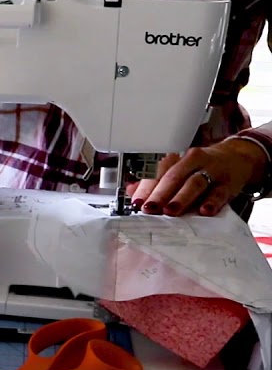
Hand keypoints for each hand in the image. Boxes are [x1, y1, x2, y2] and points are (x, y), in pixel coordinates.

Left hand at [131, 140, 266, 216]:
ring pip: (195, 183)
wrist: (238, 158)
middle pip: (174, 177)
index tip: (137, 201)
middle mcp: (194, 162)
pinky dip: (211, 202)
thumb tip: (131, 191)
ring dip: (181, 198)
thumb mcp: (180, 170)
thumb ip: (157, 182)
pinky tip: (204, 211)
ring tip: (170, 211)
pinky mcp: (229, 183)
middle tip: (149, 208)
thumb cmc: (202, 168)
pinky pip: (219, 192)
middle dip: (160, 194)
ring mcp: (213, 171)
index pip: (158, 173)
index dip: (146, 188)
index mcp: (178, 159)